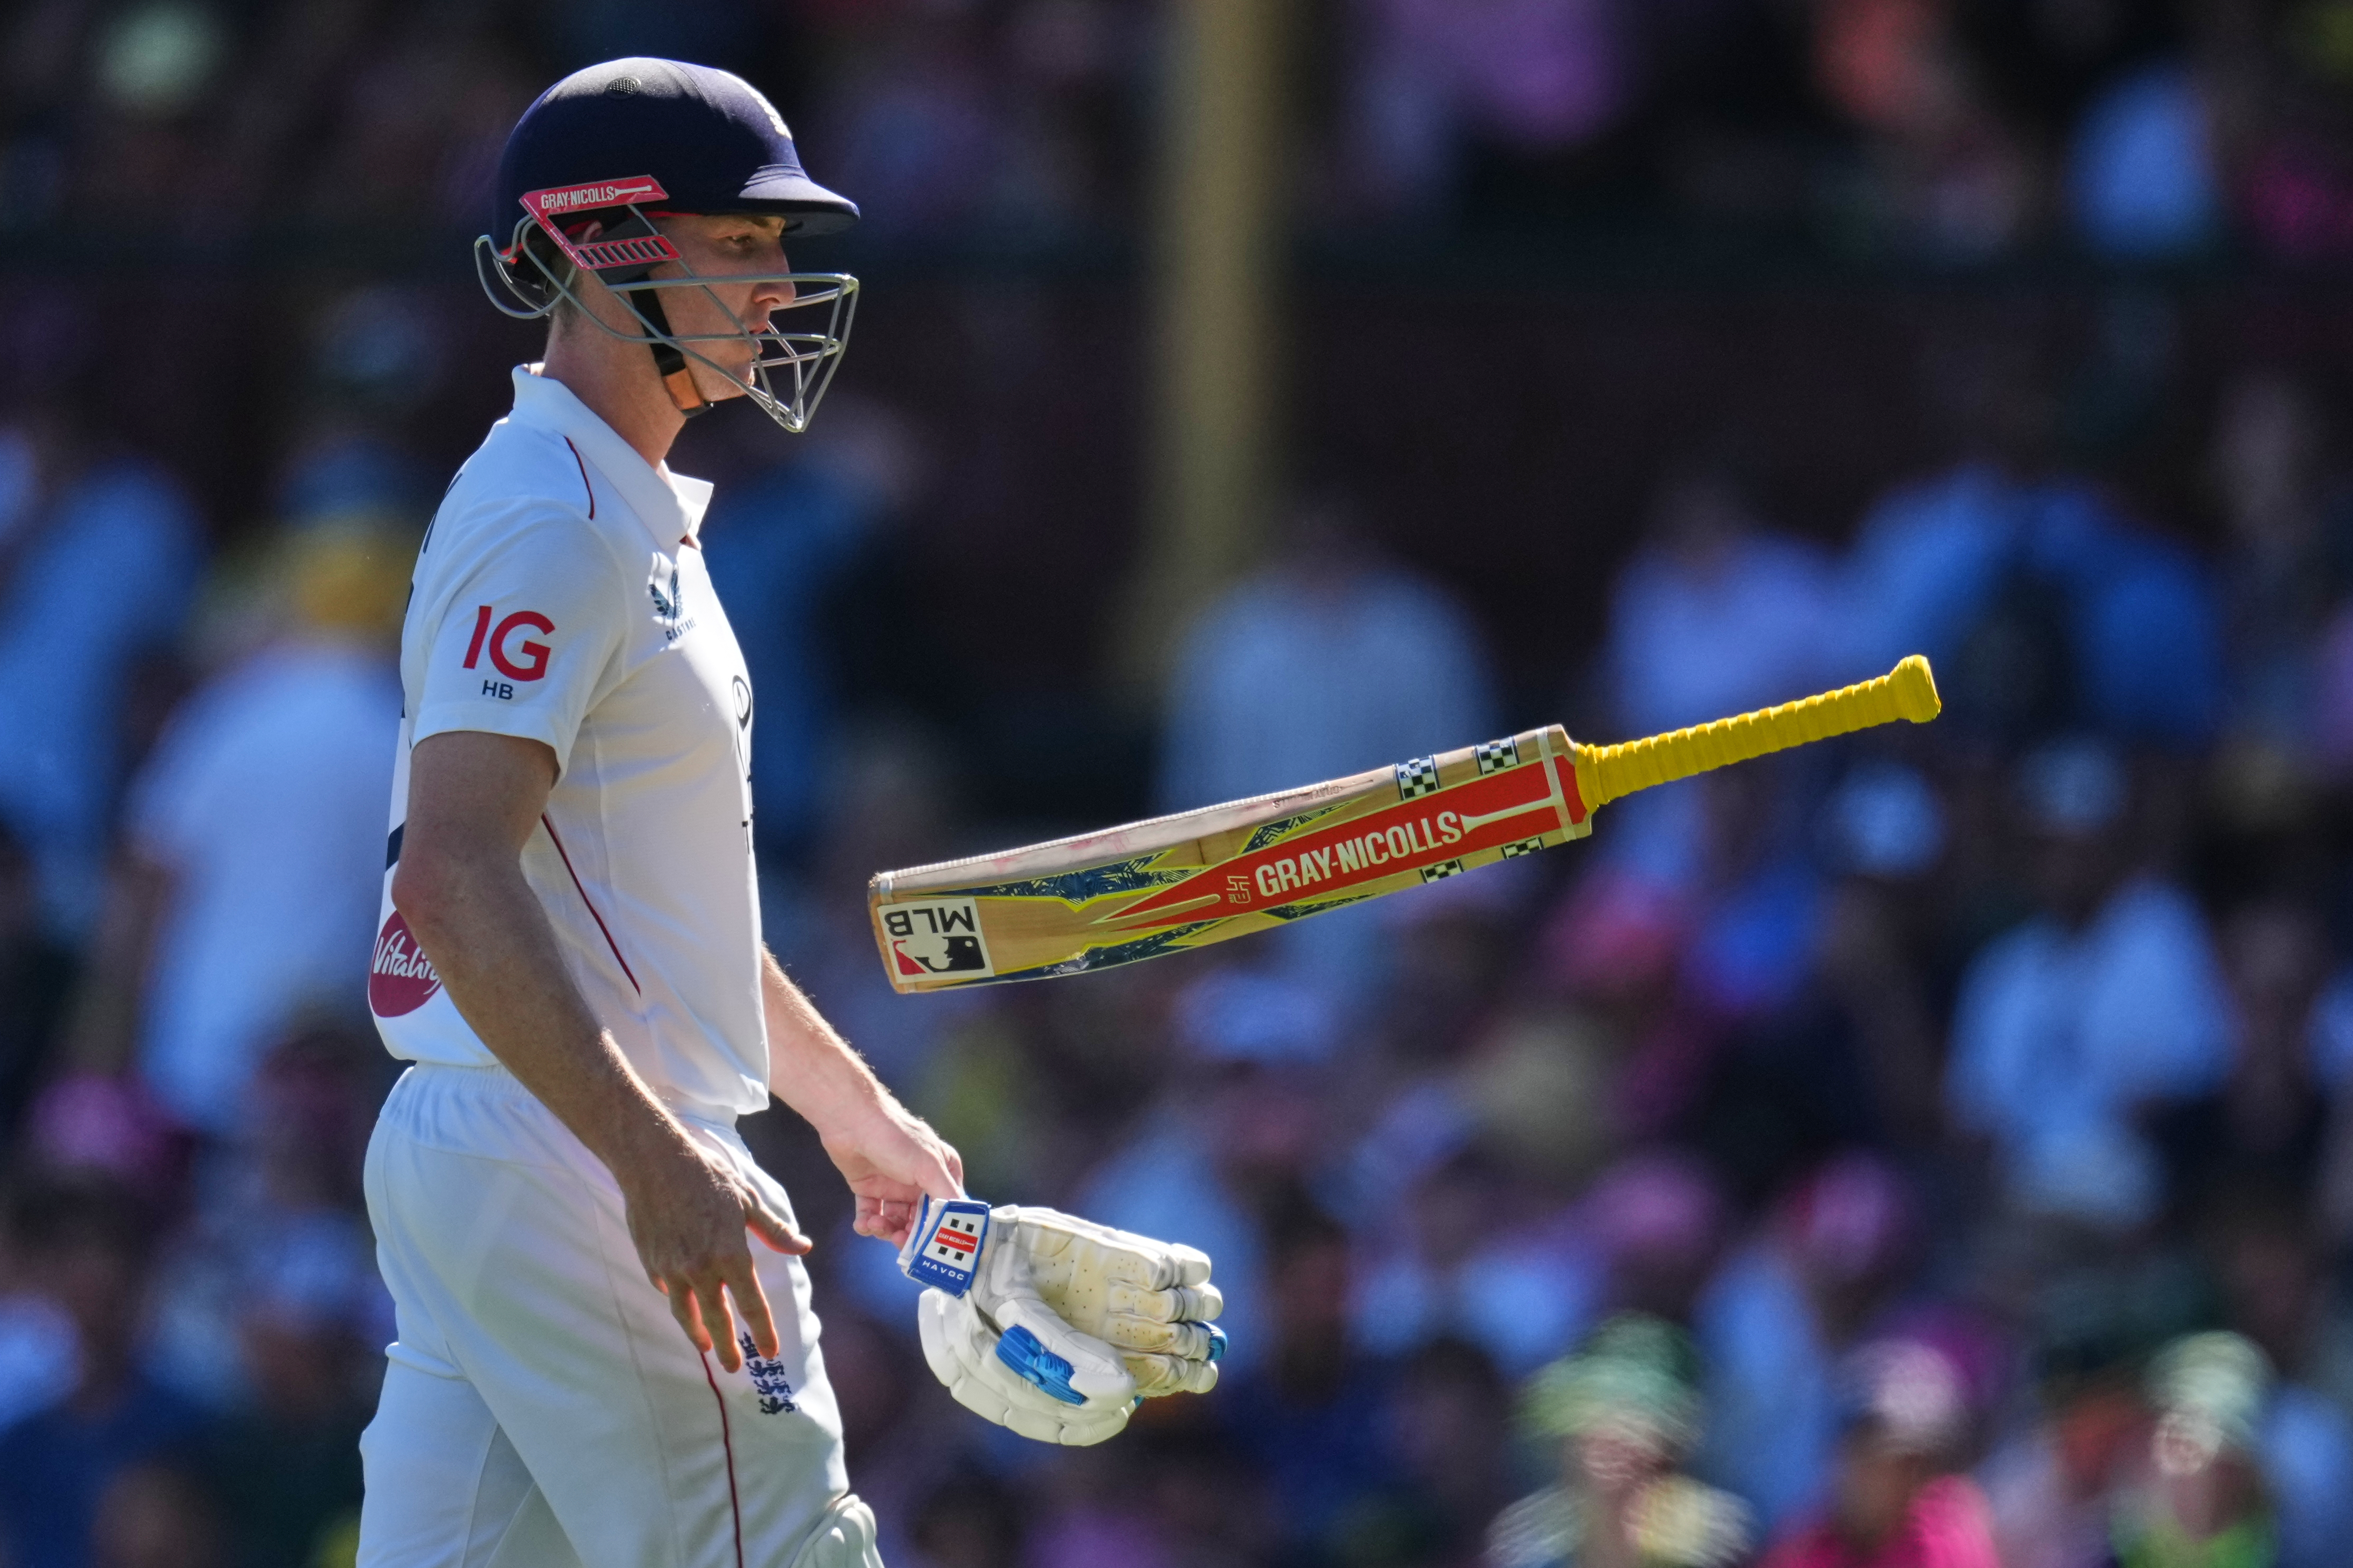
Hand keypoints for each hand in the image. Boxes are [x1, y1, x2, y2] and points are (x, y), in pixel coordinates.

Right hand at [619, 1132, 808, 1370]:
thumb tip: (803, 1248)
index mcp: (731, 1254)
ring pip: (686, 1313)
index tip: (770, 1352)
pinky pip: (667, 1289)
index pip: (752, 1304)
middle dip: (727, 1348)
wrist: (654, 1163)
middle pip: (717, 1320)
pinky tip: (683, 1302)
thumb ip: (774, 1231)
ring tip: (705, 1347)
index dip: (762, 1332)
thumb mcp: (748, 1200)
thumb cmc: (707, 1176)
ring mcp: (672, 1269)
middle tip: (734, 1368)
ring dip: (697, 1334)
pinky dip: (677, 1299)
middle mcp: (701, 1269)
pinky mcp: (651, 1263)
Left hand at [818, 1100, 963, 1244]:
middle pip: (920, 1220)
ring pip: (895, 1221)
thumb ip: (946, 1195)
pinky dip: (867, 1224)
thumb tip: (964, 1222)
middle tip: (898, 1240)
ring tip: (874, 1225)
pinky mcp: (870, 1188)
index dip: (938, 1229)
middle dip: (909, 1233)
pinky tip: (863, 1223)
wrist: (850, 1121)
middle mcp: (919, 1180)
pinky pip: (871, 1215)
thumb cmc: (894, 1137)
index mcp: (941, 1171)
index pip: (946, 1209)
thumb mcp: (928, 1166)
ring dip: (886, 1228)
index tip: (929, 1246)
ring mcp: (893, 1185)